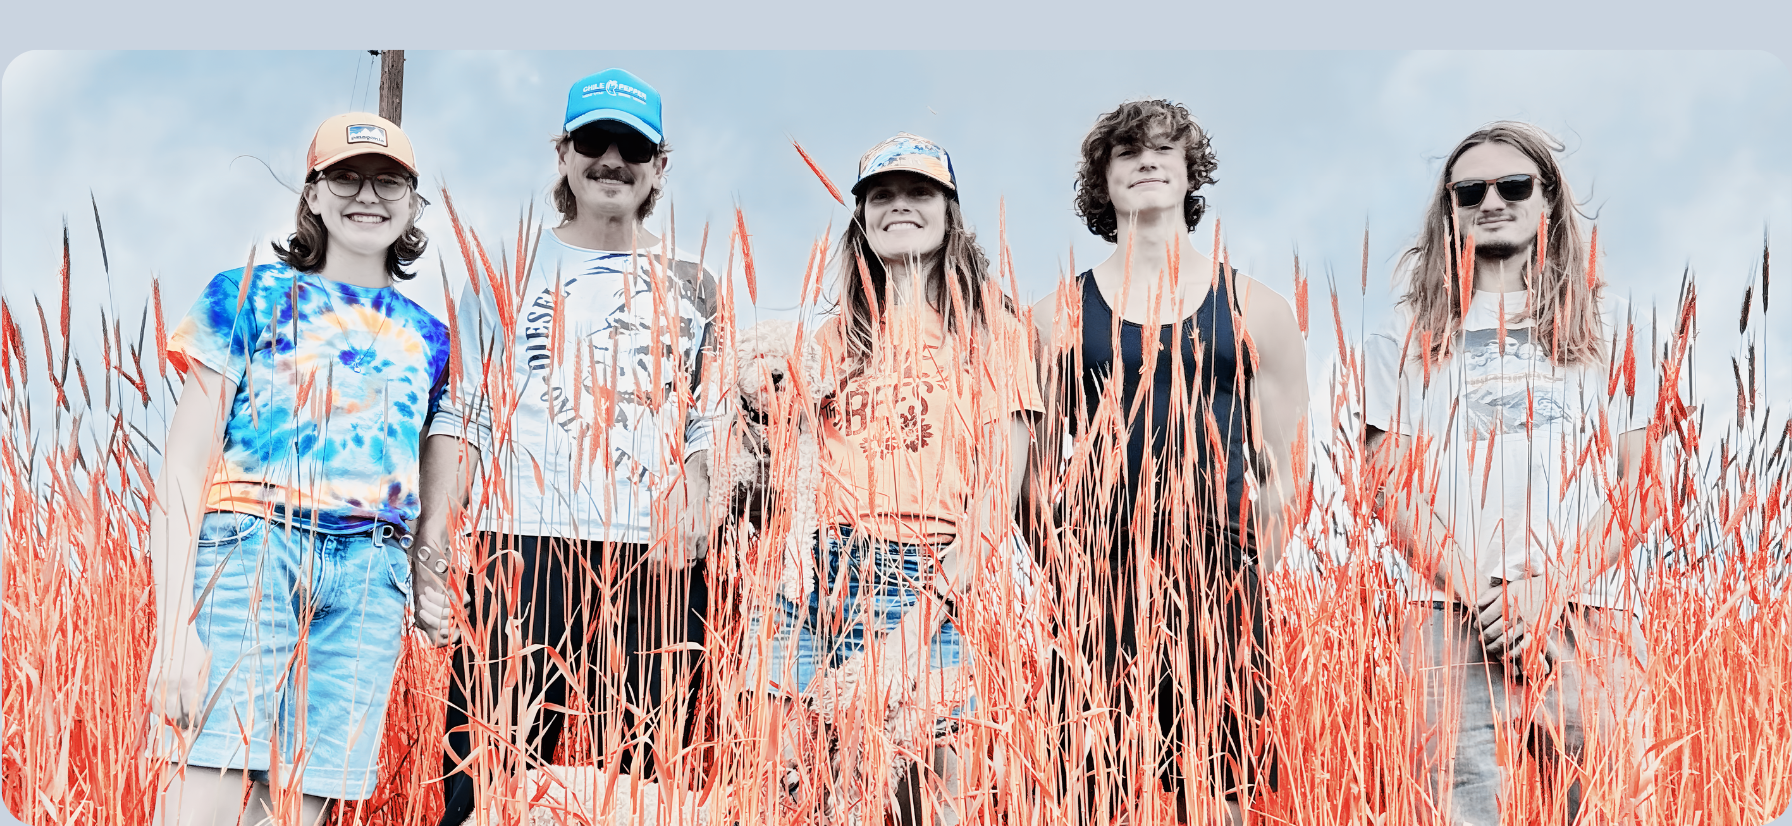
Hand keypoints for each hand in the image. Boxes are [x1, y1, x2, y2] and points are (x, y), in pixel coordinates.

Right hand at [147, 623, 210, 729]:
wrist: (173, 633)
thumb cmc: (192, 649)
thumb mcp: (203, 667)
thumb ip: (202, 688)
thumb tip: (199, 708)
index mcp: (187, 679)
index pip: (189, 708)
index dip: (192, 720)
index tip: (195, 727)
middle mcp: (171, 682)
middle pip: (173, 713)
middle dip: (179, 722)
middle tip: (185, 727)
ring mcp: (158, 682)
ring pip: (160, 710)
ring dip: (168, 717)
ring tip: (176, 719)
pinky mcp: (150, 680)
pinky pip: (151, 702)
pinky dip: (158, 708)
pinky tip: (165, 708)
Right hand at [411, 542, 463, 647]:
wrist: (425, 566)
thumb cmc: (425, 590)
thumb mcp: (424, 613)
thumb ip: (432, 629)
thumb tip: (439, 643)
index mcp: (449, 623)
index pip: (451, 639)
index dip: (444, 639)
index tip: (433, 631)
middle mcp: (459, 615)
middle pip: (448, 628)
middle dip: (431, 618)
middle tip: (421, 607)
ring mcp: (463, 605)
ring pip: (449, 616)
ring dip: (432, 607)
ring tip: (424, 597)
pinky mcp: (463, 593)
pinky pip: (452, 603)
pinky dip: (437, 599)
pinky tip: (429, 592)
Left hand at [655, 453, 710, 568]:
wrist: (691, 481)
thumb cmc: (671, 496)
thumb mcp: (657, 513)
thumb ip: (655, 534)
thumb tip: (653, 553)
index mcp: (664, 530)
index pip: (657, 561)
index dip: (656, 571)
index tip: (656, 574)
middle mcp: (679, 535)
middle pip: (677, 567)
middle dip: (672, 567)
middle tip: (669, 563)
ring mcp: (694, 535)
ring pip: (691, 561)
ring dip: (686, 559)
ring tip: (681, 552)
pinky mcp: (705, 532)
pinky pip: (702, 553)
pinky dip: (697, 552)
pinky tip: (692, 545)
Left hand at [1477, 576, 1565, 666]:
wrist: (1552, 589)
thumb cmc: (1527, 588)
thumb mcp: (1508, 587)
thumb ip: (1491, 595)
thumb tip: (1476, 605)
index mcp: (1506, 601)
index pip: (1485, 618)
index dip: (1478, 625)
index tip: (1476, 627)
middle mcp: (1516, 613)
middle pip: (1493, 631)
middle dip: (1484, 637)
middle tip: (1481, 639)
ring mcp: (1527, 623)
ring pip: (1505, 640)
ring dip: (1494, 647)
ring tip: (1489, 648)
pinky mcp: (1537, 631)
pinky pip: (1522, 646)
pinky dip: (1512, 653)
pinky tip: (1505, 655)